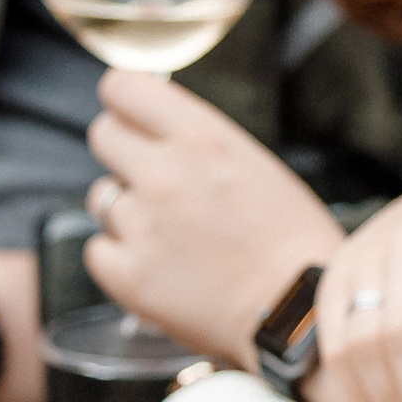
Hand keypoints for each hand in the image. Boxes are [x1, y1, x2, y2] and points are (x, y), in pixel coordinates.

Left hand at [83, 75, 342, 363]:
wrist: (302, 314)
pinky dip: (122, 258)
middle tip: (155, 180)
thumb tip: (158, 129)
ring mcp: (141, 225)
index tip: (132, 115)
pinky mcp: (127, 275)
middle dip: (124, 153)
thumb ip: (200, 142)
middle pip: (102, 135)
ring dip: (129, 210)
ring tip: (173, 236)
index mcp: (202, 138)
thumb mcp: (256, 165)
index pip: (123, 87)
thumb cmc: (293, 241)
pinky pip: (99, 250)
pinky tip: (162, 268)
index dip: (125, 102)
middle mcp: (164, 174)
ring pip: (101, 198)